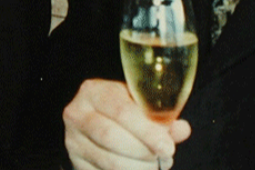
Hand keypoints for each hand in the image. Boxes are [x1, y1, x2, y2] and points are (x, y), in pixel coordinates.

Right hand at [63, 79, 190, 169]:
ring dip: (138, 169)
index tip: (168, 146)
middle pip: (111, 137)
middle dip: (144, 152)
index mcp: (94, 92)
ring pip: (109, 161)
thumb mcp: (138, 105)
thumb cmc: (120, 110)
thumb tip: (182, 130)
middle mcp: (77, 114)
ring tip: (155, 166)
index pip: (121, 111)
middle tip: (165, 159)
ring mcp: (73, 141)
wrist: (92, 120)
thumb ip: (160, 116)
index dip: (146, 131)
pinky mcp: (75, 163)